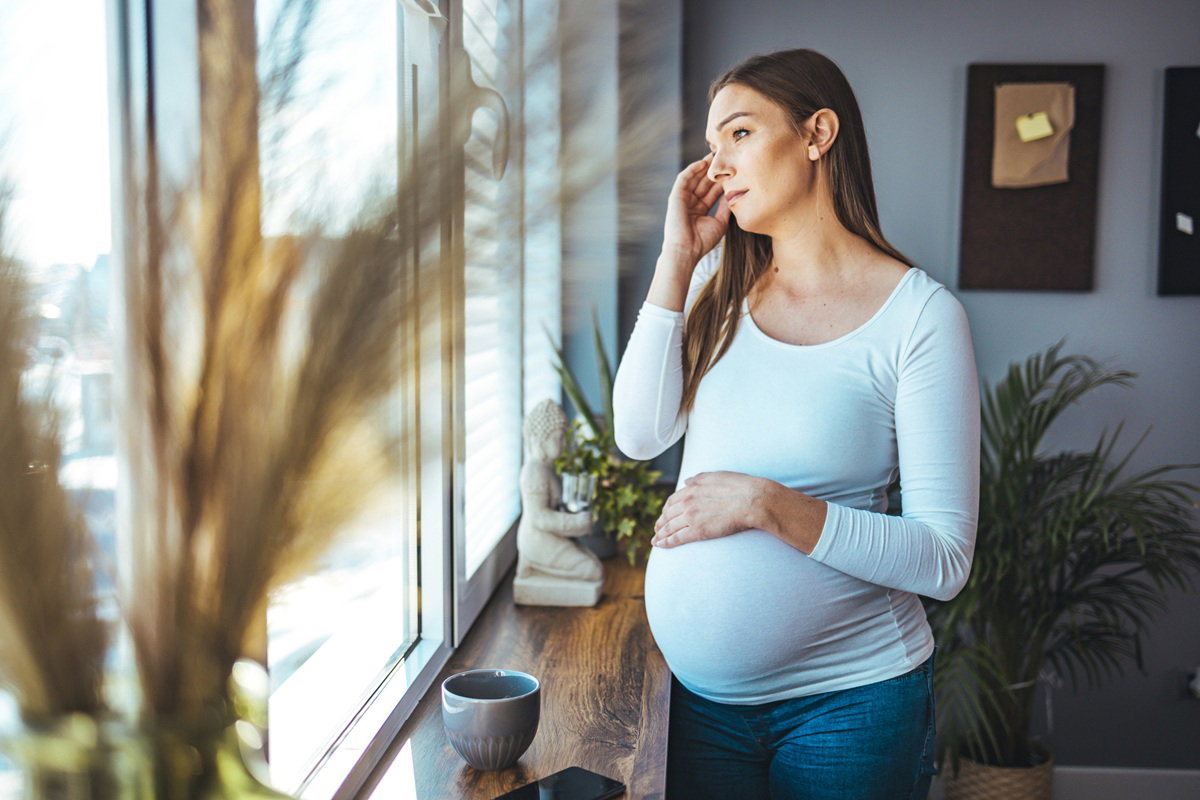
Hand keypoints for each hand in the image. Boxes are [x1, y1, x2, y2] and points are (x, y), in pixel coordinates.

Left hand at [651, 471, 766, 547]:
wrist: (751, 500)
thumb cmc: (738, 487)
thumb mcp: (715, 476)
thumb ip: (698, 479)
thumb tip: (686, 480)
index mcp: (691, 489)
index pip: (672, 501)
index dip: (666, 509)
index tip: (664, 514)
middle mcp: (687, 502)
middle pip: (668, 515)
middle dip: (660, 523)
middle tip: (657, 529)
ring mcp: (691, 517)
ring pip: (669, 527)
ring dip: (660, 534)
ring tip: (656, 540)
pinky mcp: (697, 531)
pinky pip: (677, 538)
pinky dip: (666, 542)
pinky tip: (660, 545)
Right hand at [661, 154, 730, 266]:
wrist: (686, 250)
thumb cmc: (702, 241)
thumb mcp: (720, 222)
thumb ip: (725, 208)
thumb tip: (734, 194)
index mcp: (700, 210)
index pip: (712, 191)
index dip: (721, 181)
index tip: (733, 171)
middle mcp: (691, 203)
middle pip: (703, 182)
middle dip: (713, 170)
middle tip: (725, 156)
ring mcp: (683, 199)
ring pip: (694, 178)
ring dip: (703, 166)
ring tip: (715, 154)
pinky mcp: (675, 197)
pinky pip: (684, 179)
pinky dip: (692, 169)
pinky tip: (702, 162)